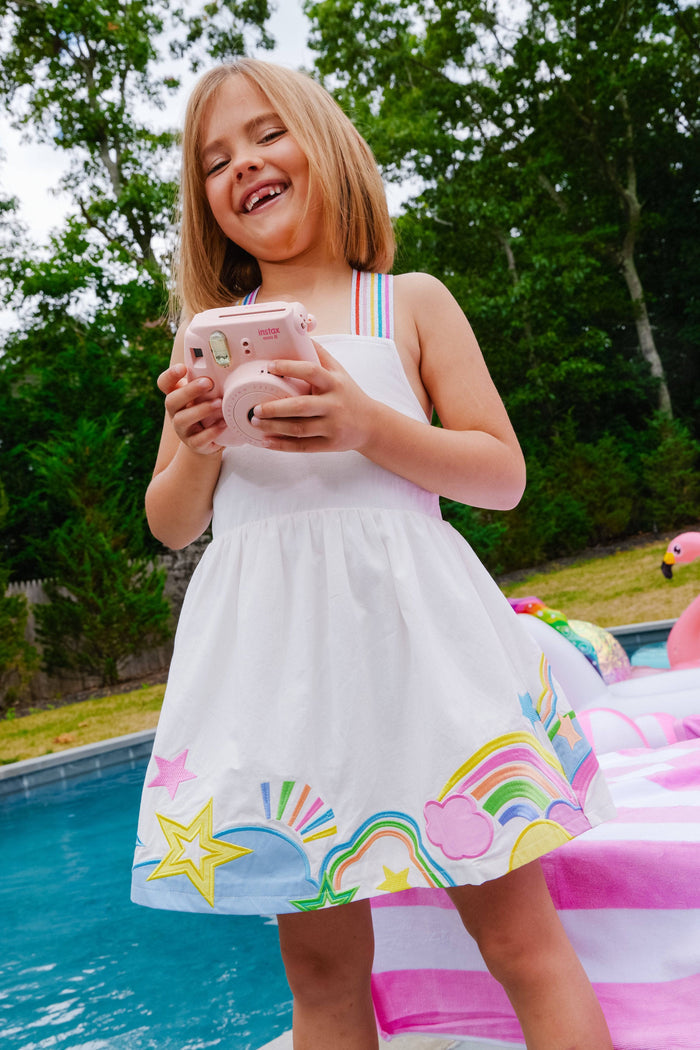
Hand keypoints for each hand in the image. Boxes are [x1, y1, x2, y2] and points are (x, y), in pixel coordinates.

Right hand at [158, 363, 225, 454]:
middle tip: (207, 383)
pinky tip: (223, 423)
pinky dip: (212, 431)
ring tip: (218, 403)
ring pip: (182, 419)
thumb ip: (208, 384)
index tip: (183, 367)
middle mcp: (175, 412)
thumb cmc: (206, 412)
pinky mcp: (193, 444)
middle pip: (171, 400)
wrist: (208, 441)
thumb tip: (225, 369)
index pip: (164, 384)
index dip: (170, 375)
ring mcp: (182, 429)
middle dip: (189, 391)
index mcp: (176, 396)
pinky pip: (199, 439)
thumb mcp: (205, 396)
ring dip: (201, 409)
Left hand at [249, 343, 375, 452]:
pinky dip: (282, 445)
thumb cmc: (348, 394)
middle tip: (255, 408)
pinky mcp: (329, 445)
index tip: (270, 366)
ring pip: (299, 429)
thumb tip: (301, 331)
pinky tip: (266, 442)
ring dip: (274, 427)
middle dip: (275, 408)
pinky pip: (302, 446)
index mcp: (334, 383)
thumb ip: (320, 355)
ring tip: (254, 422)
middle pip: (301, 406)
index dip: (290, 367)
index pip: (311, 372)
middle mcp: (333, 404)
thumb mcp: (339, 372)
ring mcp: (332, 426)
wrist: (370, 424)